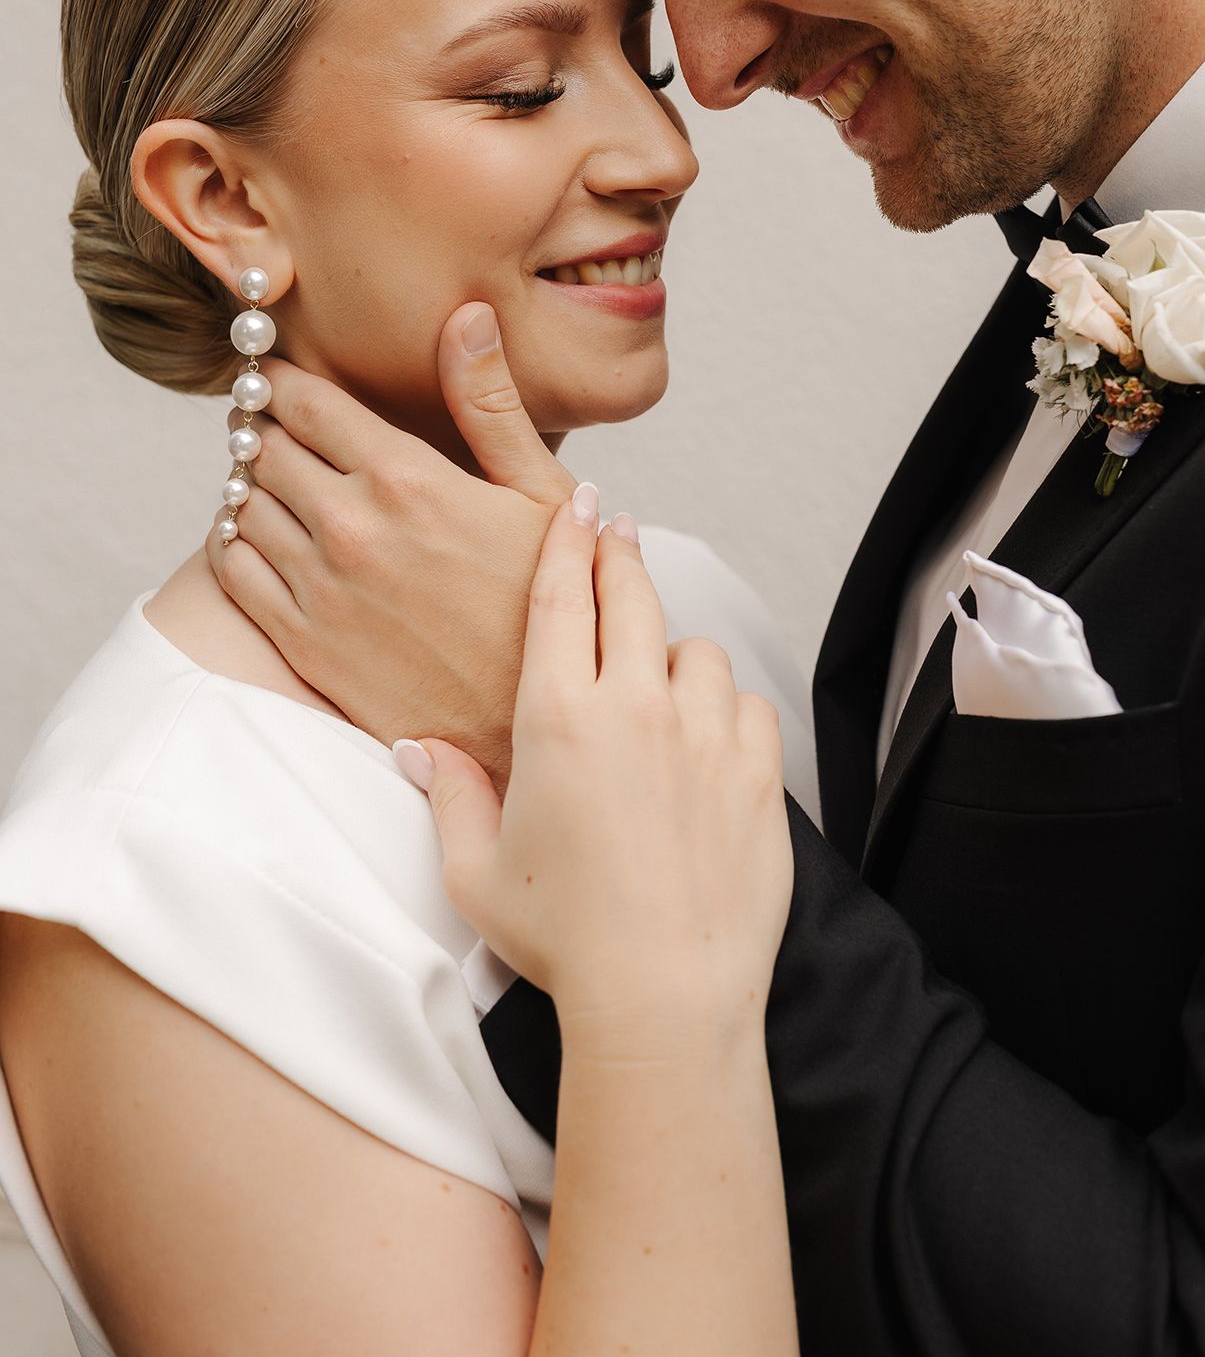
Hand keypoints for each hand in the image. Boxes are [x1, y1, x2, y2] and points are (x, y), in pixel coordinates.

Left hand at [206, 304, 574, 776]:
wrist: (528, 724)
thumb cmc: (548, 606)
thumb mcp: (541, 496)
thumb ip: (491, 403)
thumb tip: (468, 316)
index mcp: (406, 479)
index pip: (306, 400)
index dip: (284, 379)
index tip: (281, 374)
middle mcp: (350, 527)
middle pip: (262, 445)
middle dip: (262, 423)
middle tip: (269, 418)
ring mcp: (319, 588)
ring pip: (240, 502)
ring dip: (246, 479)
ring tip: (268, 474)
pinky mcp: (302, 642)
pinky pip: (233, 569)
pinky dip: (234, 538)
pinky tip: (258, 533)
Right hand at [399, 489, 792, 1042]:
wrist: (664, 999)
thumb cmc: (566, 941)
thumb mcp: (478, 874)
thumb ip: (450, 799)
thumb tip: (420, 753)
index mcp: (559, 717)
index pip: (563, 596)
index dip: (569, 539)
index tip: (579, 505)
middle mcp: (636, 708)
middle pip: (633, 595)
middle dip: (621, 554)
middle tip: (617, 533)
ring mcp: (705, 736)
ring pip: (695, 652)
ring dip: (674, 656)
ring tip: (659, 685)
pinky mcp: (757, 772)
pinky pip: (747, 706)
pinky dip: (727, 712)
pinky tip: (708, 740)